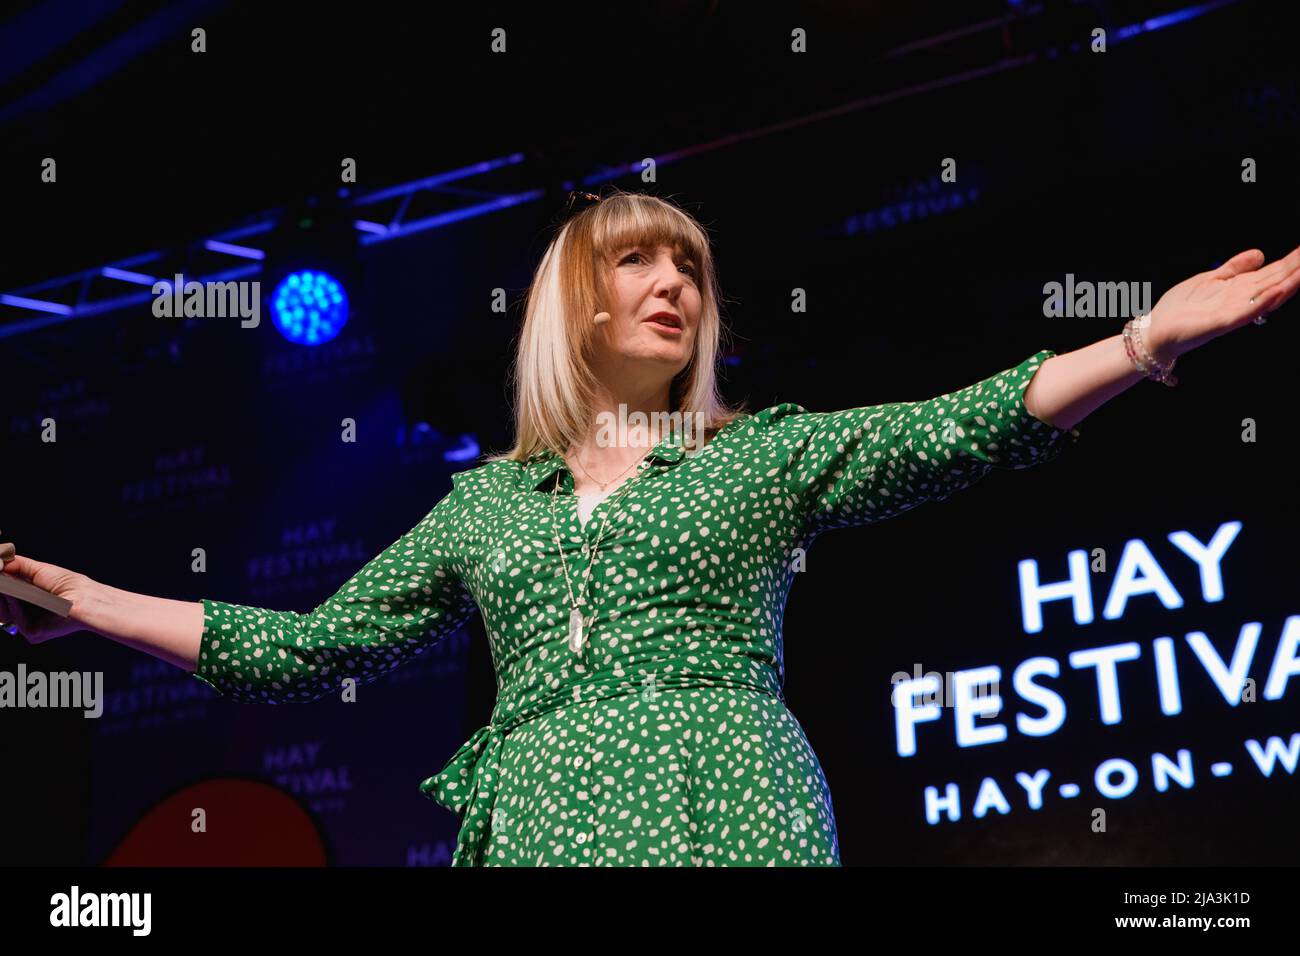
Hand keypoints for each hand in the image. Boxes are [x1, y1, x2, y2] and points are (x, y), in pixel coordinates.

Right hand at [0, 552, 95, 643]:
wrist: (84, 597)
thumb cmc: (69, 584)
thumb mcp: (37, 570)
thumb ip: (15, 565)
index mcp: (30, 601)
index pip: (5, 597)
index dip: (1, 586)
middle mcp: (28, 615)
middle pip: (2, 606)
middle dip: (0, 592)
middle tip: (0, 581)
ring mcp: (30, 625)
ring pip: (4, 612)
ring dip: (3, 596)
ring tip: (6, 586)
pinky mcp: (33, 633)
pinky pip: (15, 618)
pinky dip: (13, 605)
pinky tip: (17, 596)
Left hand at [1144, 245, 1299, 363]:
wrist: (1156, 331)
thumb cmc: (1181, 308)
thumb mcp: (1210, 280)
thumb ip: (1235, 268)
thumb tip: (1260, 253)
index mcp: (1241, 289)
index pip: (1274, 272)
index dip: (1293, 260)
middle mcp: (1241, 300)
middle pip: (1276, 281)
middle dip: (1297, 270)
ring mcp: (1232, 312)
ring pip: (1266, 297)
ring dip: (1287, 284)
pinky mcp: (1219, 324)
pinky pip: (1243, 314)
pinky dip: (1259, 304)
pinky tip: (1274, 293)